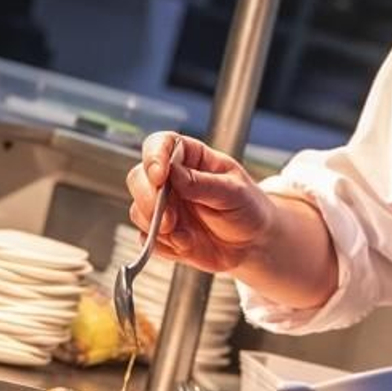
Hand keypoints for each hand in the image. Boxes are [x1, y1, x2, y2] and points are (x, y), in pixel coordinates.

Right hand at [124, 132, 274, 273]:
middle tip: (170, 219)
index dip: (154, 157)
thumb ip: (204, 184)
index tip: (159, 176)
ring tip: (185, 237)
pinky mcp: (161, 233)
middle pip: (138, 178)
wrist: (253, 245)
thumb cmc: (249, 209)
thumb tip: (175, 173)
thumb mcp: (234, 193)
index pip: (161, 144)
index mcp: (191, 158)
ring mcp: (164, 206)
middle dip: (149, 199)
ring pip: (137, 210)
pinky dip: (162, 245)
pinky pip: (145, 238)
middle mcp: (172, 180)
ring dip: (156, 227)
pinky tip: (185, 245)